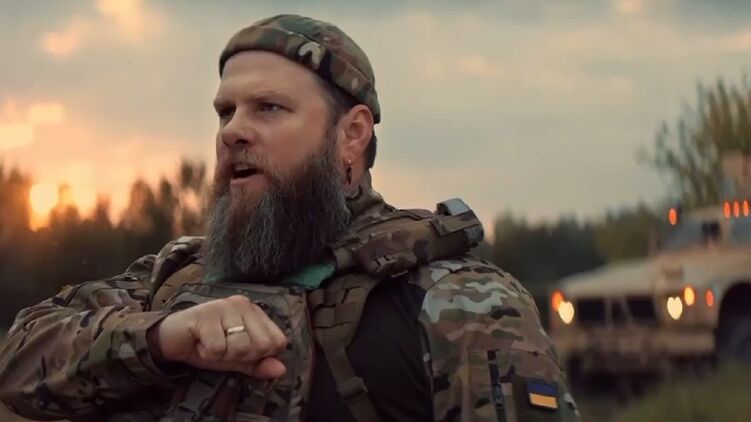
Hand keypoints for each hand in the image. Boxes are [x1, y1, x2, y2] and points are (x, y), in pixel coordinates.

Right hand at [147, 295, 287, 378]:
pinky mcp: (206, 314)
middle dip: (241, 355)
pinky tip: (199, 342)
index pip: (278, 340)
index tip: (241, 351)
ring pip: (240, 347)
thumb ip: (258, 364)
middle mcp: (243, 304)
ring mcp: (225, 307)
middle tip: (223, 347)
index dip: (260, 354)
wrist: (171, 340)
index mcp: (255, 312)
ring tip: (210, 343)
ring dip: (222, 354)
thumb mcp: (236, 358)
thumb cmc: (206, 345)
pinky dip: (206, 353)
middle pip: (262, 345)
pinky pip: (218, 348)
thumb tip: (280, 369)